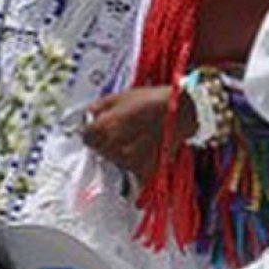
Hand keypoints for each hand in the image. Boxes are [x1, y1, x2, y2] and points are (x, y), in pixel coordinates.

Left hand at [82, 85, 197, 180]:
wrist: (182, 112)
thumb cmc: (150, 101)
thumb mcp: (118, 97)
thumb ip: (97, 109)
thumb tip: (86, 118)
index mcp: (103, 129)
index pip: (86, 137)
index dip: (92, 131)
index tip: (100, 127)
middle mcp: (113, 148)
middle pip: (99, 149)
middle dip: (106, 141)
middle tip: (123, 131)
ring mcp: (128, 162)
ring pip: (114, 160)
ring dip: (120, 152)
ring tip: (136, 138)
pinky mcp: (143, 171)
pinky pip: (130, 172)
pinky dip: (134, 164)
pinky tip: (142, 151)